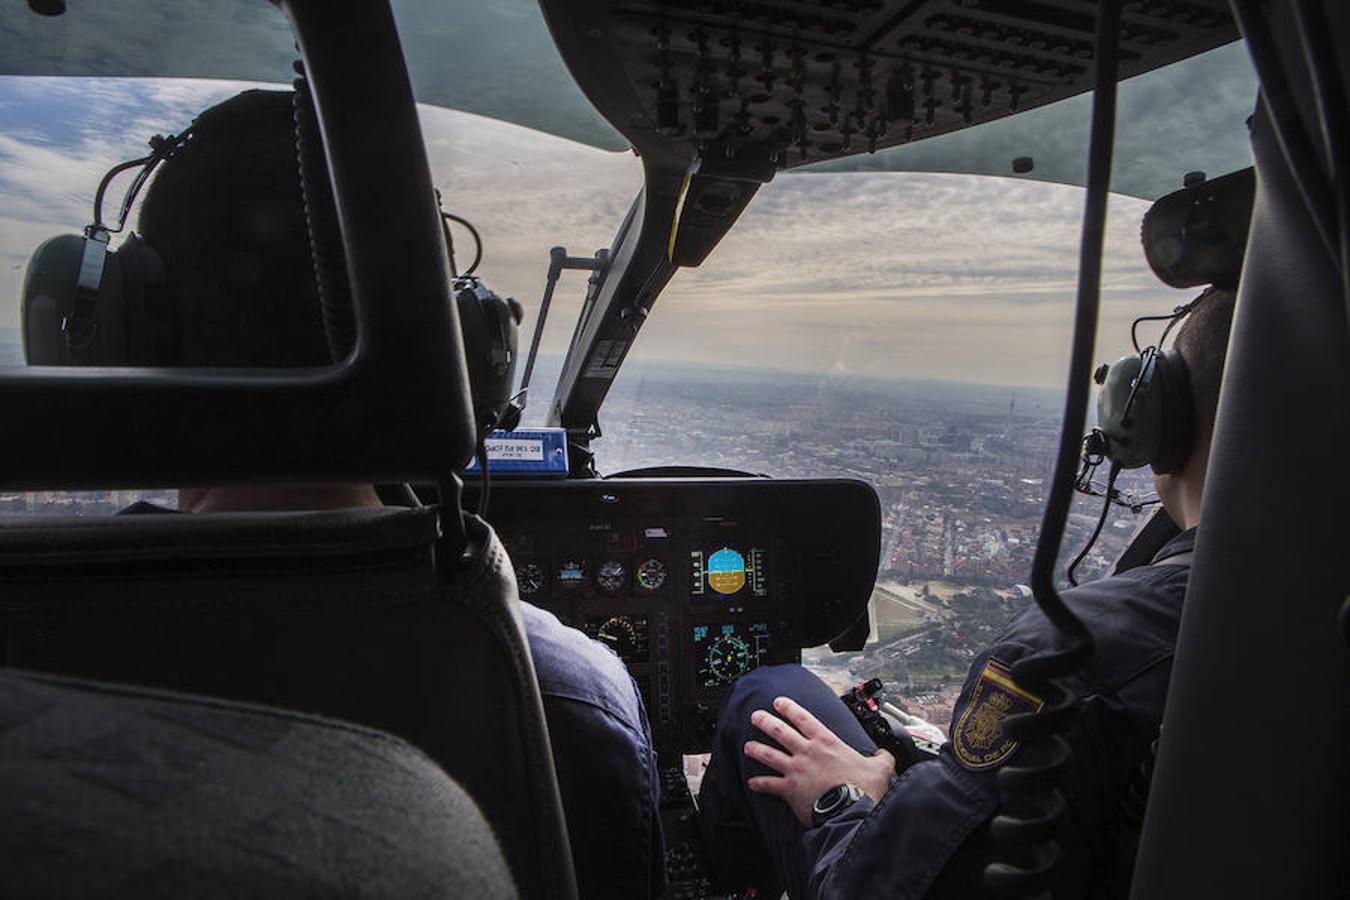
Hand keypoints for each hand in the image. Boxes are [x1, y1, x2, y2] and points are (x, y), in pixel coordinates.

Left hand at [744, 695, 895, 825]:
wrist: (850, 811)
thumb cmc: (864, 790)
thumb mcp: (880, 768)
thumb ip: (881, 758)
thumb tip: (886, 755)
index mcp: (826, 742)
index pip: (803, 719)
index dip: (789, 708)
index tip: (778, 702)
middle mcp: (807, 752)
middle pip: (780, 732)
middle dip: (765, 722)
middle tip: (755, 716)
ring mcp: (796, 770)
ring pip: (769, 755)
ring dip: (757, 749)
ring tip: (748, 746)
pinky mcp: (789, 790)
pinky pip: (769, 785)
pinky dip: (759, 783)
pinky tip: (752, 783)